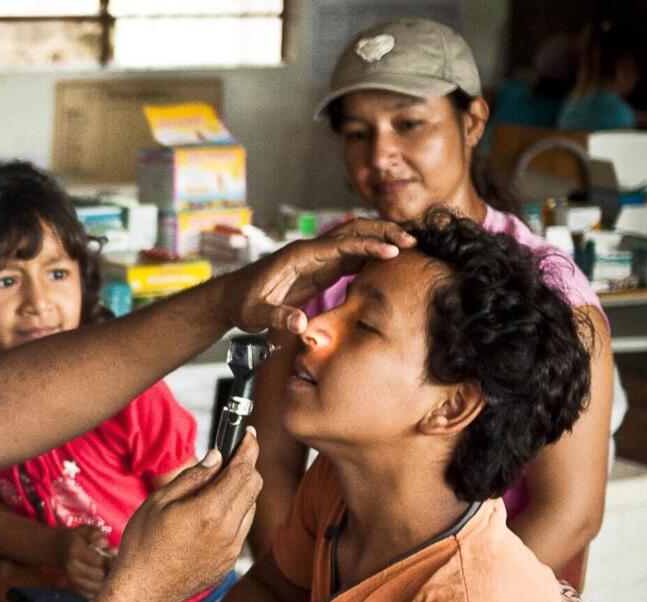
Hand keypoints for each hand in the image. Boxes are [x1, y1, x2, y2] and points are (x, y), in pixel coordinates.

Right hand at [58, 525, 113, 596]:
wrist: (60, 549)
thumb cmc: (79, 538)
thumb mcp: (86, 530)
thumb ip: (96, 534)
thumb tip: (104, 543)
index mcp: (75, 551)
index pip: (99, 561)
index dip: (112, 559)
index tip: (115, 555)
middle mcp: (72, 568)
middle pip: (100, 576)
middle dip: (111, 570)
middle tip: (115, 564)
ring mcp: (73, 581)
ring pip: (98, 588)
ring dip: (108, 581)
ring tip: (110, 571)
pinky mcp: (76, 589)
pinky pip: (94, 595)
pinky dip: (102, 589)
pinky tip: (104, 580)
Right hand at [109, 429, 260, 601]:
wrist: (142, 591)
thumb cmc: (143, 543)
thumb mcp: (159, 501)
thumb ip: (192, 477)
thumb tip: (216, 457)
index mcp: (209, 511)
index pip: (243, 470)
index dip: (249, 448)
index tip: (249, 434)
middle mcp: (227, 531)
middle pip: (254, 487)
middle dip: (247, 466)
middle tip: (233, 456)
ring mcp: (231, 550)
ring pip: (250, 508)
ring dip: (240, 492)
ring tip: (215, 488)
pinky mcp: (228, 563)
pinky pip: (241, 530)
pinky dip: (234, 515)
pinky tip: (210, 516)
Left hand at [226, 219, 416, 335]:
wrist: (233, 297)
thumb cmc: (243, 303)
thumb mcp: (255, 313)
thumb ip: (277, 316)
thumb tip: (301, 324)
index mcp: (299, 255)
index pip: (340, 244)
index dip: (367, 246)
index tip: (394, 250)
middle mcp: (312, 251)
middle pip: (353, 232)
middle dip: (382, 233)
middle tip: (414, 240)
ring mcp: (318, 258)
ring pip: (356, 240)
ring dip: (382, 240)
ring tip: (411, 245)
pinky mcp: (322, 269)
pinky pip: (352, 256)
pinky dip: (373, 254)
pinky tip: (393, 259)